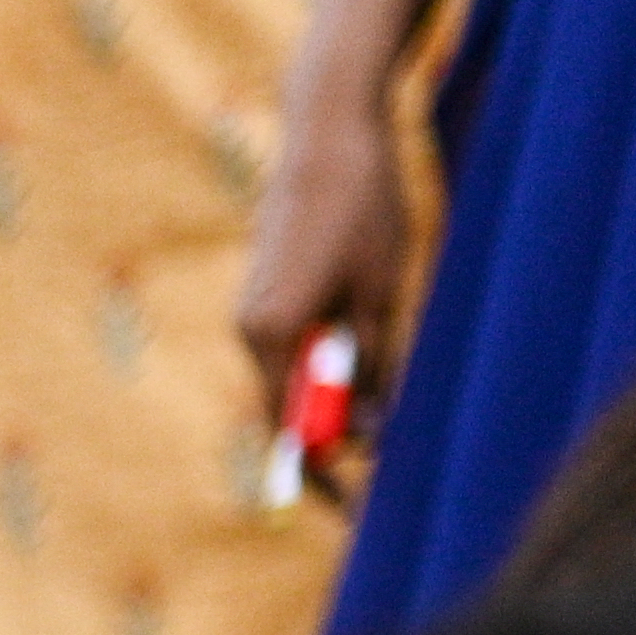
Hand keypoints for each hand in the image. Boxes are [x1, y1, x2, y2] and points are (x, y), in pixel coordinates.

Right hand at [236, 87, 409, 445]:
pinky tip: (364, 338)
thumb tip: (374, 430)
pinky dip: (328, 358)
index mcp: (271, 333)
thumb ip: (374, 364)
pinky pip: (294, 345)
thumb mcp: (384, 292)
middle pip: (288, 407)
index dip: (321, 471)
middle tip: (388, 449)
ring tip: (384, 382)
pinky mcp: (265, 288)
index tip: (354, 504)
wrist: (331, 130)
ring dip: (336, 390)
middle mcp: (248, 327)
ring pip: (294, 375)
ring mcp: (252, 307)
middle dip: (333, 433)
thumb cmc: (364, 205)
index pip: (288, 429)